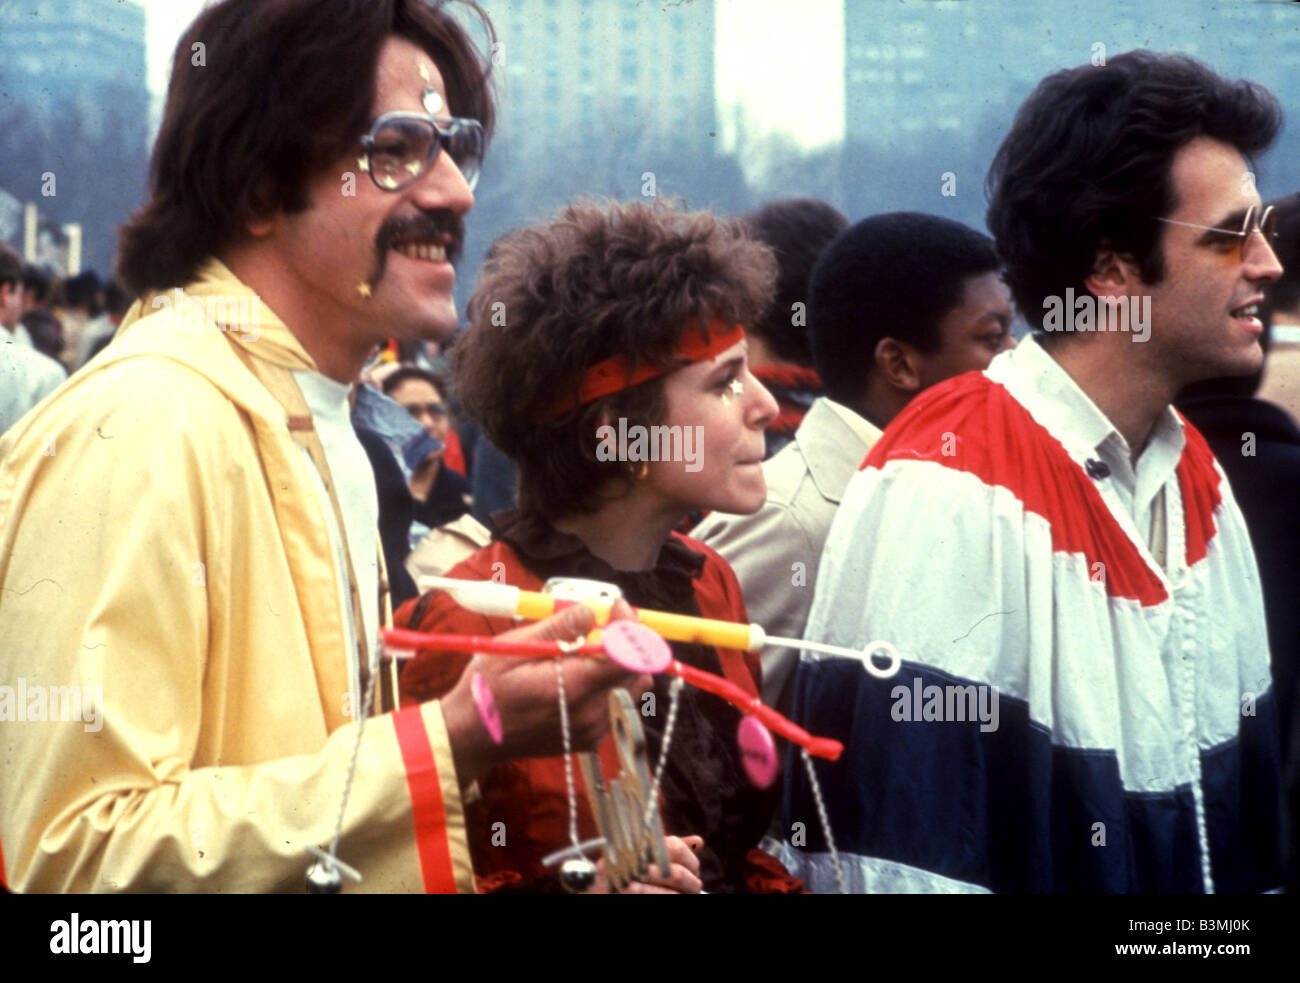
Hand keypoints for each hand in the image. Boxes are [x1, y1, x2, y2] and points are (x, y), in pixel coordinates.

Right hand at [441, 599, 651, 782]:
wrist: (471, 738)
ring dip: (621, 663)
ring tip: (590, 648)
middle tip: (603, 623)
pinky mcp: (590, 739)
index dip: (631, 627)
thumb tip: (591, 611)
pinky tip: (582, 673)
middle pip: (637, 672)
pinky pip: (616, 705)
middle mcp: (592, 715)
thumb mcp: (514, 648)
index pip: (629, 658)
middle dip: (628, 642)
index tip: (617, 607)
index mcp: (575, 689)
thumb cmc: (486, 690)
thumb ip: (558, 629)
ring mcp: (593, 731)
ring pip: (631, 689)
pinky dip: (610, 684)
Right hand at [586, 835, 703, 893]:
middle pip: (675, 873)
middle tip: (695, 888)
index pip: (672, 846)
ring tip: (684, 897)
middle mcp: (631, 863)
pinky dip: (670, 900)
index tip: (695, 870)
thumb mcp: (637, 854)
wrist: (591, 891)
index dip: (690, 859)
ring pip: (671, 894)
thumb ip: (666, 848)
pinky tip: (671, 899)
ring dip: (682, 897)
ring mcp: (627, 886)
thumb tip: (699, 841)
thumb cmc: (619, 872)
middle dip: (691, 884)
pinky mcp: (627, 897)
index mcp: (636, 845)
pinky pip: (658, 899)